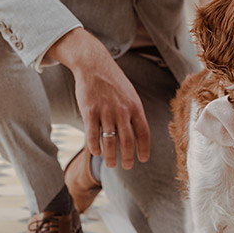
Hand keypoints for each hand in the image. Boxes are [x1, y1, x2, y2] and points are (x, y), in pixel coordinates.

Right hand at [47, 28, 150, 168]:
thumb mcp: (130, 95)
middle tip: (127, 166)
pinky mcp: (89, 112)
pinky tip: (96, 153)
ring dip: (111, 156)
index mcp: (135, 107)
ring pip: (110, 141)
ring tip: (111, 164)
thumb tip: (137, 133)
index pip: (143, 133)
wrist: (94, 66)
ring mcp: (105, 112)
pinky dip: (95, 147)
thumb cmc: (114, 82)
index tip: (143, 159)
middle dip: (128, 157)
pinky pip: (93, 135)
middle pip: (127, 141)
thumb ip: (133, 113)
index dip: (144, 148)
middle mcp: (122, 111)